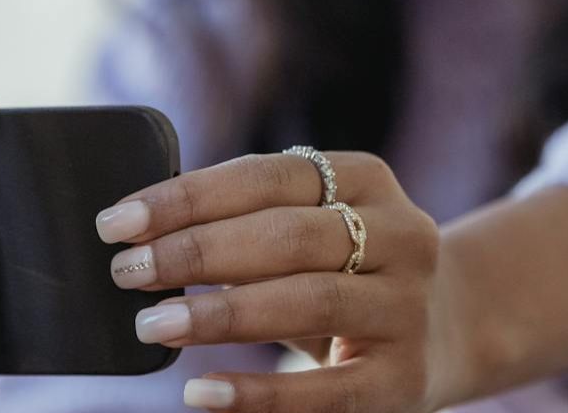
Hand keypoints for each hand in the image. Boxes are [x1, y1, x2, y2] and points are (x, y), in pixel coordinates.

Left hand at [94, 151, 468, 412]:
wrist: (449, 327)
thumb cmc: (344, 269)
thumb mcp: (313, 227)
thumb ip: (247, 221)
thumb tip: (140, 233)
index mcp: (366, 179)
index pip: (266, 176)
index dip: (187, 197)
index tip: (118, 222)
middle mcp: (400, 233)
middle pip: (286, 235)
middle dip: (195, 252)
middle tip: (127, 272)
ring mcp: (407, 306)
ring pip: (308, 300)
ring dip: (220, 314)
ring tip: (153, 325)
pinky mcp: (404, 378)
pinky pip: (325, 390)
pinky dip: (258, 393)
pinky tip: (201, 392)